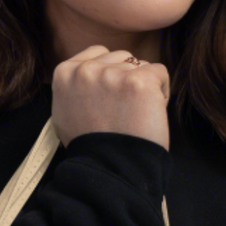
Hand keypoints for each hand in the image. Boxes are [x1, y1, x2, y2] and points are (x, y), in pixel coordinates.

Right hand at [52, 45, 170, 150]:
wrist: (110, 171)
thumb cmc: (91, 150)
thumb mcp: (65, 114)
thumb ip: (75, 88)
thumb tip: (88, 76)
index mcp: (65, 73)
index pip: (99, 53)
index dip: (111, 75)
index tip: (112, 99)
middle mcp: (86, 69)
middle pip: (121, 57)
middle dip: (126, 80)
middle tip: (124, 112)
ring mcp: (112, 74)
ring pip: (140, 65)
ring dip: (143, 87)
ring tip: (136, 115)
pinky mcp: (139, 82)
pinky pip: (160, 72)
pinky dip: (161, 92)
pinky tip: (151, 113)